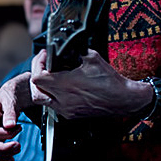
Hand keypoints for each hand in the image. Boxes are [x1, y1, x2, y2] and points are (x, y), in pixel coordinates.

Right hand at [0, 72, 32, 160]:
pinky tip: (11, 157)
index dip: (8, 134)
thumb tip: (10, 125)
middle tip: (18, 146)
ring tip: (17, 149)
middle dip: (4, 149)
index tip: (20, 127)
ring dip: (4, 154)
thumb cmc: (10, 95)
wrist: (10, 94)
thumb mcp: (11, 100)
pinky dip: (2, 156)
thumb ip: (10, 113)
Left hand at [30, 49, 152, 118]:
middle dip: (35, 76)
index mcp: (65, 85)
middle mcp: (63, 100)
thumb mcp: (92, 57)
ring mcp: (66, 110)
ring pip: (42, 100)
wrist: (125, 100)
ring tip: (49, 76)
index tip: (45, 57)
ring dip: (41, 87)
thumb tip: (66, 45)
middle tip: (42, 66)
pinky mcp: (71, 115)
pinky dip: (51, 95)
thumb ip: (75, 50)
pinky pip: (53, 106)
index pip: (36, 77)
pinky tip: (59, 87)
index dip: (37, 64)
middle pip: (35, 90)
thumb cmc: (110, 80)